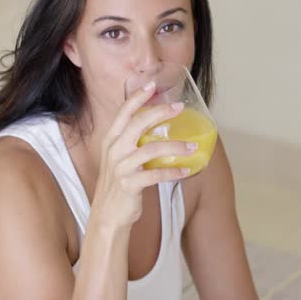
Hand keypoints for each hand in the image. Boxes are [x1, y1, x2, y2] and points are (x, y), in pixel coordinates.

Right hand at [90, 81, 195, 229]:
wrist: (107, 214)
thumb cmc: (118, 184)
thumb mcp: (120, 159)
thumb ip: (132, 143)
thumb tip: (157, 129)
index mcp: (111, 140)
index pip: (123, 112)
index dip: (138, 97)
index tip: (153, 84)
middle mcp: (114, 150)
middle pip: (138, 123)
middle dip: (160, 112)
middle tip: (179, 107)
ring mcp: (120, 167)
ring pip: (150, 149)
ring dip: (175, 146)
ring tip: (192, 146)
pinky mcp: (129, 184)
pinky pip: (155, 175)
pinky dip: (173, 172)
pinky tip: (186, 171)